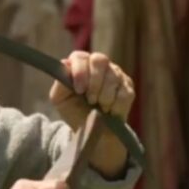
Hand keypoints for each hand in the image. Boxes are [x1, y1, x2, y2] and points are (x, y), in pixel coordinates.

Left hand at [49, 51, 134, 178]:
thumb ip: (60, 82)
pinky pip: (124, 93)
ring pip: (113, 78)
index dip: (80, 72)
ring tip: (100, 109)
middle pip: (100, 60)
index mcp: (80, 63)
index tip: (79, 90)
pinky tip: (110, 112)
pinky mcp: (128, 87)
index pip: (80, 57)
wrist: (92, 130)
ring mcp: (115, 73)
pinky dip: (116, 107)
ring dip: (105, 98)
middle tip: (91, 100)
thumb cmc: (74, 110)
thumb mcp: (60, 99)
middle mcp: (99, 64)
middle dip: (95, 83)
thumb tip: (65, 64)